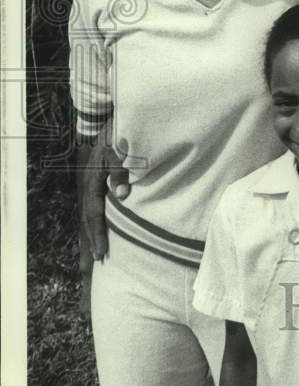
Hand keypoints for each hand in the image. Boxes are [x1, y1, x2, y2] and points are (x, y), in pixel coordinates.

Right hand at [78, 139, 129, 261]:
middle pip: (88, 217)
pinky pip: (95, 206)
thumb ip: (120, 172)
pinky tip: (99, 231)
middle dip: (92, 240)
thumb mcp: (118, 151)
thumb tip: (123, 196)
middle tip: (96, 262)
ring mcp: (91, 183)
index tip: (101, 253)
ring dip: (92, 233)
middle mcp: (88, 184)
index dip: (97, 234)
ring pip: (90, 213)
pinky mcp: (97, 181)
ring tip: (95, 254)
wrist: (108, 122)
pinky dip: (96, 221)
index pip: (94, 213)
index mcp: (92, 180)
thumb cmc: (116, 136)